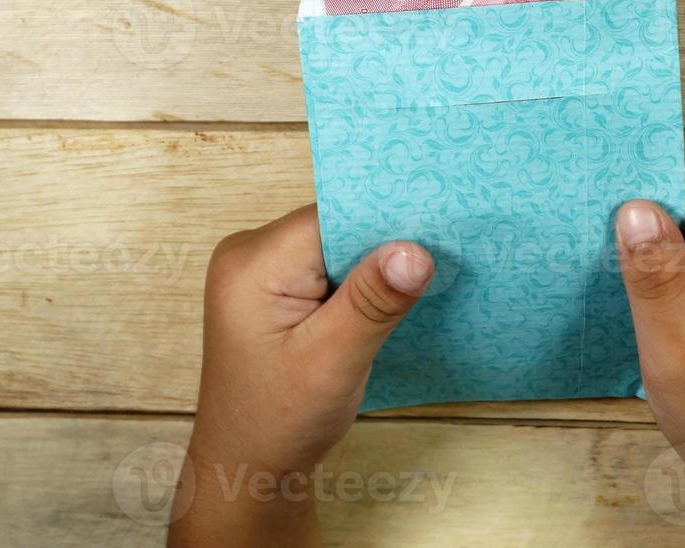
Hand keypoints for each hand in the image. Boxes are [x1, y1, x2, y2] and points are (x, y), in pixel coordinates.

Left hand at [169, 204, 434, 547]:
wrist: (247, 467)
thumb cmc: (279, 421)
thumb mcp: (332, 362)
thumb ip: (373, 302)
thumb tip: (416, 249)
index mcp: (252, 264)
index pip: (333, 218)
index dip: (385, 225)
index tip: (437, 235)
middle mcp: (249, 254)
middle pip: (334, 226)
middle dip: (383, 246)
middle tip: (437, 262)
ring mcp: (259, 270)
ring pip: (335, 245)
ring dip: (373, 267)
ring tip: (414, 287)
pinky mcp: (274, 287)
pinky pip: (327, 264)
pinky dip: (359, 281)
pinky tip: (383, 303)